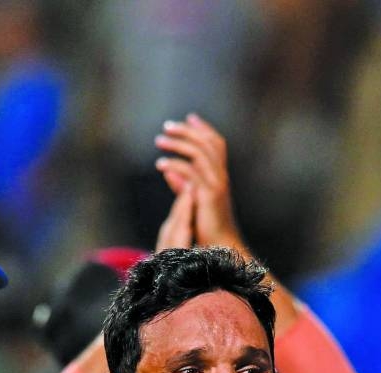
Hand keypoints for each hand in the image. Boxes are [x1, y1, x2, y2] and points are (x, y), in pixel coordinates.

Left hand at [154, 114, 243, 253]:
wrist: (220, 247)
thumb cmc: (206, 227)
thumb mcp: (192, 201)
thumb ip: (181, 184)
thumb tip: (167, 169)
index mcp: (220, 175)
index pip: (216, 144)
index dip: (204, 129)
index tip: (189, 117)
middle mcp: (221, 176)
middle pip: (208, 142)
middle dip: (187, 131)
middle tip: (166, 126)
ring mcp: (216, 184)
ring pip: (199, 153)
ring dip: (178, 143)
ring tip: (159, 140)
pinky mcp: (208, 195)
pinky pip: (191, 173)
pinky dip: (175, 165)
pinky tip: (160, 165)